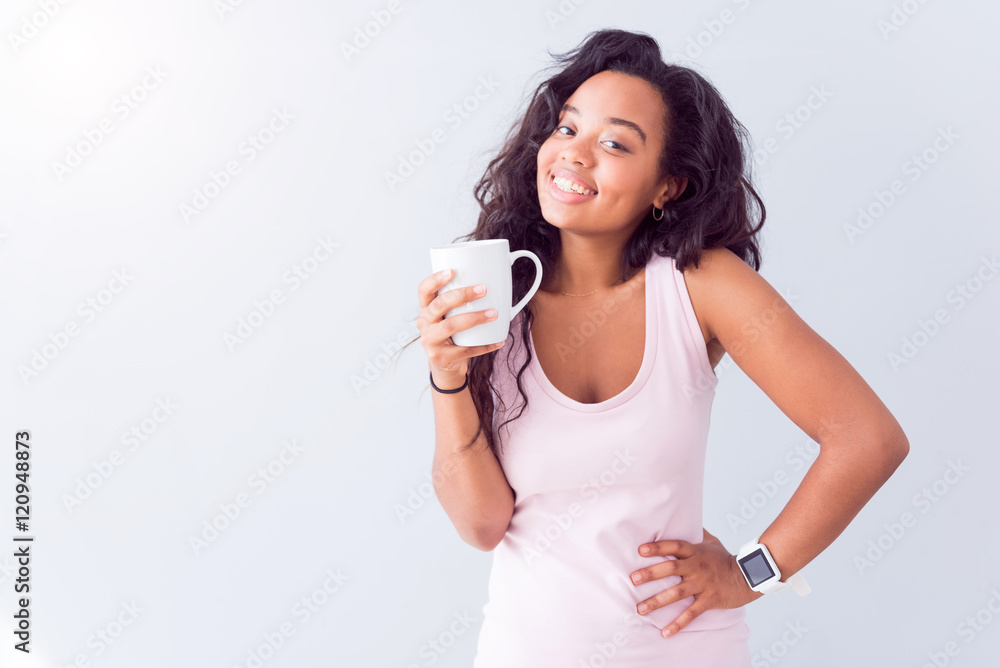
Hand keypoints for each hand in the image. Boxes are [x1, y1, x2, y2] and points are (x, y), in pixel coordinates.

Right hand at [416, 267, 505, 382]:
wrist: (444, 365)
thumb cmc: (451, 334)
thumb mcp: (448, 316)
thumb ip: (460, 302)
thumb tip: (493, 281)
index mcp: (426, 309)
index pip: (424, 290)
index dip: (436, 279)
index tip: (452, 270)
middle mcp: (424, 323)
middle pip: (440, 305)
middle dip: (462, 295)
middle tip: (483, 290)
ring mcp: (430, 341)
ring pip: (451, 325)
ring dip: (475, 318)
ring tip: (493, 314)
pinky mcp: (439, 357)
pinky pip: (464, 350)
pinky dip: (484, 346)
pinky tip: (498, 341)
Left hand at [629, 527, 761, 637]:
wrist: (748, 577)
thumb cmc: (725, 559)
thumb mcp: (711, 542)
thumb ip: (696, 533)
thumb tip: (683, 518)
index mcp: (695, 552)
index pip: (674, 546)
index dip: (658, 547)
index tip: (640, 550)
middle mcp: (696, 567)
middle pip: (671, 569)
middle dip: (650, 574)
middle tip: (633, 579)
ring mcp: (702, 584)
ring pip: (676, 593)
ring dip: (657, 601)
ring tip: (640, 609)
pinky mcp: (709, 600)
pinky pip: (691, 614)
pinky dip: (678, 624)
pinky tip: (665, 633)